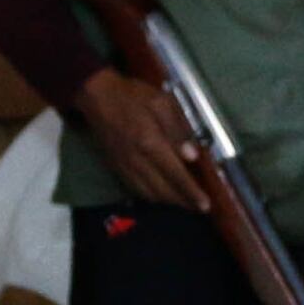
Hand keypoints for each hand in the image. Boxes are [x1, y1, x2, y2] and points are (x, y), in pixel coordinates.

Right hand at [72, 71, 203, 208]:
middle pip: (164, 191)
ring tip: (186, 204)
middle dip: (184, 203)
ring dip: (169, 203)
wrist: (97, 97)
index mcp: (150, 143)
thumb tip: (192, 156)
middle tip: (201, 208)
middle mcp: (137, 161)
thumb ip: (177, 130)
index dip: (192, 192)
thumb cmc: (133, 96)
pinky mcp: (117, 168)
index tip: (206, 206)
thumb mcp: (162, 103)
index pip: (176, 175)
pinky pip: (137, 190)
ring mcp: (125, 167)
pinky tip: (163, 196)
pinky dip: (153, 197)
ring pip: (150, 195)